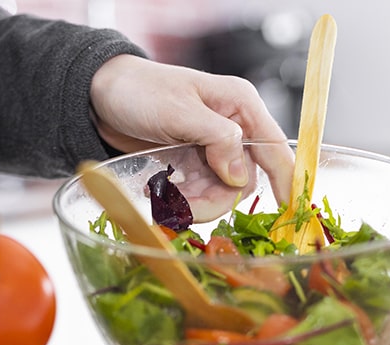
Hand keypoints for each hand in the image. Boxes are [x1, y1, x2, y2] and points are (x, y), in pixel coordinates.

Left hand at [89, 55, 294, 213]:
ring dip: (196, 202)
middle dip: (215, 198)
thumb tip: (240, 175)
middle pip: (244, 180)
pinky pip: (201, 193)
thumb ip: (217, 139)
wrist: (101, 96)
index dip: (286, 180)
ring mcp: (213, 148)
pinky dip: (183, 200)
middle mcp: (233, 128)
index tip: (288, 209)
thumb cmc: (140, 91)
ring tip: (164, 197)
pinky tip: (160, 191)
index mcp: (240, 106)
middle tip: (184, 205)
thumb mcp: (180, 111)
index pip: (275, 148)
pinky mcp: (194, 163)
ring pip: (221, 192)